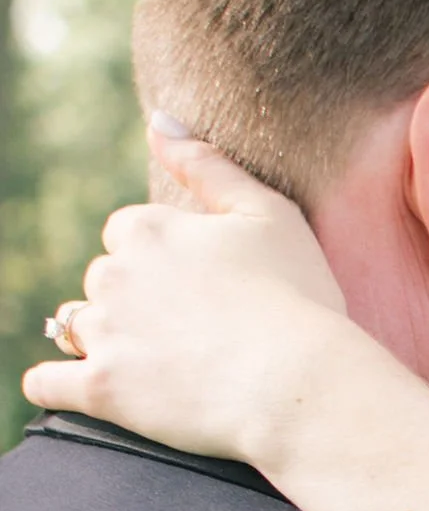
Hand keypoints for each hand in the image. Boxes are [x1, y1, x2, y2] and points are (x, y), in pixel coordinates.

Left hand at [22, 127, 356, 464]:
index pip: (127, 233)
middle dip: (132, 300)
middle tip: (187, 331)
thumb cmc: (298, 299)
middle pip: (103, 280)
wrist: (301, 386)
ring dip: (101, 339)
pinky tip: (76, 387)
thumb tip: (158, 120)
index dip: (161, 260)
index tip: (196, 287)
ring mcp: (104, 334)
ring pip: (75, 327)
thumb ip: (208, 164)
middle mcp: (114, 274)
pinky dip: (55, 384)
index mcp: (149, 229)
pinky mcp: (101, 391)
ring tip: (153, 364)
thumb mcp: (269, 214)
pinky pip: (46, 383)